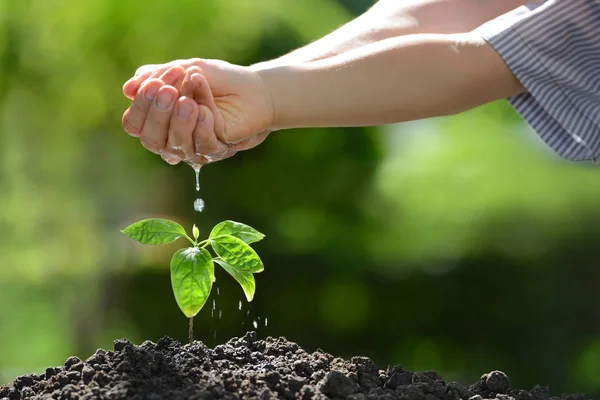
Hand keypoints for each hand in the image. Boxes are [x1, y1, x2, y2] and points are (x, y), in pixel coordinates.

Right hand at [122, 59, 272, 163]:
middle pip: (150, 140)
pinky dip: (201, 127)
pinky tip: (205, 111)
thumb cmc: (218, 80)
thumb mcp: (185, 70)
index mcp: (159, 121)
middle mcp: (173, 139)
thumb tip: (128, 89)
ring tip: (189, 101)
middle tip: (170, 91)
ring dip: (179, 122)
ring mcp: (194, 147)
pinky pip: (203, 145)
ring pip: (175, 146)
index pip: (134, 124)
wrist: (255, 88)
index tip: (155, 83)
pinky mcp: (217, 150)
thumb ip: (157, 77)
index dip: (141, 106)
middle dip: (157, 115)